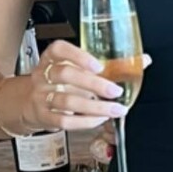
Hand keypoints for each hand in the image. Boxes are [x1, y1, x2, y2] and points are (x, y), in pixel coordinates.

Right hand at [0, 41, 143, 133]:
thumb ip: (109, 65)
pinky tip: (99, 120)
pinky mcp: (43, 116)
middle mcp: (43, 75)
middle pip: (65, 75)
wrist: (29, 102)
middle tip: (116, 91)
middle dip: (94, 84)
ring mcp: (40, 96)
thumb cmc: (61, 83)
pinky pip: (64, 120)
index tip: (99, 65)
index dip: (78, 55)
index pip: (58, 49)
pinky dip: (84, 121)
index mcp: (52, 58)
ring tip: (115, 109)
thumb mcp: (78, 70)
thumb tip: (143, 60)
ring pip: (67, 101)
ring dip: (94, 107)